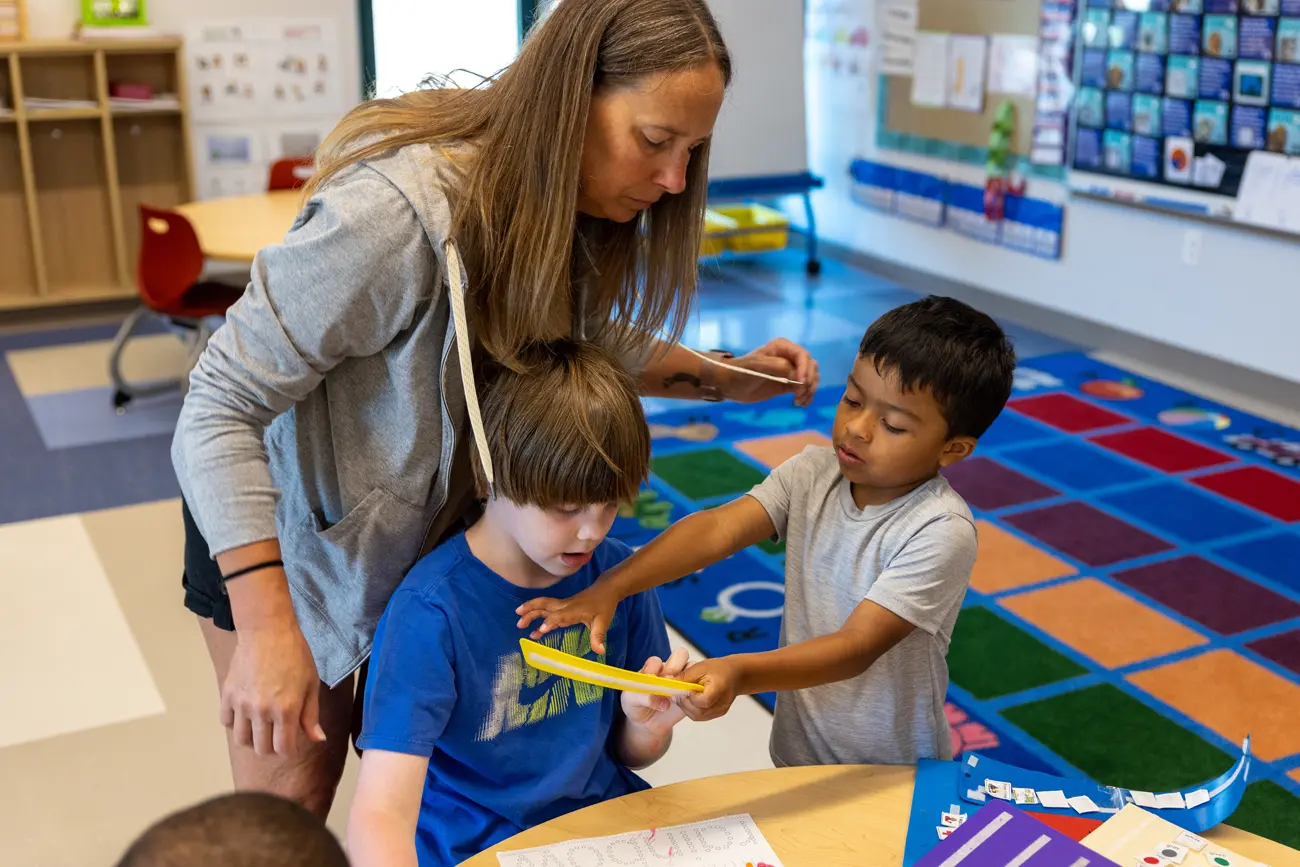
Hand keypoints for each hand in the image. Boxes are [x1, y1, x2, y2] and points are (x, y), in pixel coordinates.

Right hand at [220, 621, 326, 756]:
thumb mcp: (311, 684)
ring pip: (241, 740)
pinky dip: (235, 723)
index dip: (289, 751)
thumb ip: (311, 715)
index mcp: (286, 710)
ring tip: (261, 728)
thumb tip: (318, 740)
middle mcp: (262, 711)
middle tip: (277, 736)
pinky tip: (246, 714)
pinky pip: (226, 722)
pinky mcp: (227, 695)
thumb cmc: (296, 656)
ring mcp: (242, 704)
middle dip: (272, 748)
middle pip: (261, 748)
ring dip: (252, 739)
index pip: (283, 749)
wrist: (267, 631)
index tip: (291, 745)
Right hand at [516, 582, 619, 654]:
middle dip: (531, 611)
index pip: (559, 615)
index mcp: (574, 610)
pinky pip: (549, 613)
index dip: (550, 622)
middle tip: (519, 621)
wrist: (606, 590)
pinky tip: (534, 632)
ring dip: (531, 612)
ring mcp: (563, 606)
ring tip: (519, 623)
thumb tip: (600, 651)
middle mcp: (565, 606)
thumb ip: (598, 637)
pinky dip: (540, 620)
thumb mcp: (603, 622)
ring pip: (544, 606)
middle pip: (545, 605)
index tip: (540, 630)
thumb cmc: (604, 606)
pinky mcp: (563, 608)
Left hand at [621, 648, 689, 733]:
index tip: (652, 678)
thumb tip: (664, 703)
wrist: (646, 723)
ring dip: (689, 676)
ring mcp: (682, 680)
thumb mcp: (631, 700)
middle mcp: (669, 670)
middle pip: (680, 655)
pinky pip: (700, 687)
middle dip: (677, 665)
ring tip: (680, 692)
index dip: (655, 668)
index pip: (656, 661)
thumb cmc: (636, 706)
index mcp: (652, 668)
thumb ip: (643, 697)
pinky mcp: (691, 693)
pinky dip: (696, 692)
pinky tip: (687, 702)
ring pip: (693, 667)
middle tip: (670, 680)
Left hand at [680, 656, 742, 721]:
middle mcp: (722, 703)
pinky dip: (692, 709)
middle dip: (684, 704)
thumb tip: (668, 681)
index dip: (691, 697)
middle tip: (677, 694)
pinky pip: (701, 716)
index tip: (684, 689)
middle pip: (698, 712)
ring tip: (683, 696)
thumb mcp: (701, 667)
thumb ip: (685, 676)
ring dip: (686, 708)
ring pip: (697, 716)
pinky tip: (690, 699)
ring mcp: (720, 711)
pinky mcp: (717, 714)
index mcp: (720, 688)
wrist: (736, 674)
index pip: (703, 701)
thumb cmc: (718, 668)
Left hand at [720, 339, 819, 406]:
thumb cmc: (741, 371)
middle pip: (811, 366)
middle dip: (809, 380)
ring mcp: (790, 371)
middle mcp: (789, 357)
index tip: (801, 383)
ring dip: (809, 390)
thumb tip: (796, 374)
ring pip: (810, 377)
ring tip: (799, 401)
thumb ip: (778, 366)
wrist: (730, 385)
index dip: (805, 369)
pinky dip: (806, 396)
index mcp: (782, 347)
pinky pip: (804, 389)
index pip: (803, 355)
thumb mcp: (758, 366)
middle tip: (799, 394)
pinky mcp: (788, 384)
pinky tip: (801, 404)